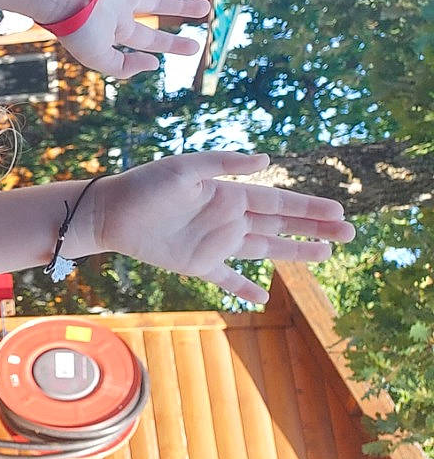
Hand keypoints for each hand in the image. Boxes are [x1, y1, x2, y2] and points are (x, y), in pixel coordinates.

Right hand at [53, 0, 211, 78]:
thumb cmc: (76, 26)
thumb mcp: (99, 56)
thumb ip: (124, 66)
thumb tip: (154, 64)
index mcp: (116, 25)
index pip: (150, 37)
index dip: (173, 44)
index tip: (194, 47)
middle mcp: (121, 1)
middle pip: (157, 4)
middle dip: (180, 6)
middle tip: (203, 8)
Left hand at [85, 152, 356, 305]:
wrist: (109, 212)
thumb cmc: (144, 185)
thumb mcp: (184, 168)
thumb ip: (224, 163)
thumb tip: (268, 160)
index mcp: (228, 194)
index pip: (278, 200)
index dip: (308, 206)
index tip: (338, 210)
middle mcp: (227, 219)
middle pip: (280, 224)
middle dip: (314, 228)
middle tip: (349, 232)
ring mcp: (215, 243)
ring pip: (264, 248)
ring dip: (294, 251)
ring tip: (327, 254)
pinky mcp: (196, 265)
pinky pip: (226, 279)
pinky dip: (242, 288)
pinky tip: (261, 298)